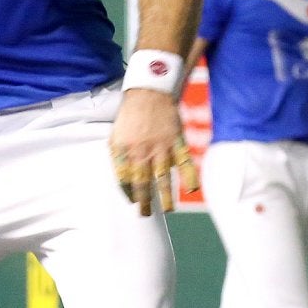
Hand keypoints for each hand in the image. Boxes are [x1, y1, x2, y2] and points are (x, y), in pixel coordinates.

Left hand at [110, 90, 197, 215]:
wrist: (149, 92)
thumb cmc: (131, 116)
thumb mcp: (116, 136)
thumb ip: (118, 159)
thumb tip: (124, 181)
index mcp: (124, 150)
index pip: (123, 179)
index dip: (127, 192)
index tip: (132, 201)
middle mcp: (142, 151)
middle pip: (142, 182)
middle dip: (143, 201)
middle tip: (145, 215)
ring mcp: (161, 147)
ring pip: (163, 177)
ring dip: (165, 196)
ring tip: (168, 211)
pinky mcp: (177, 141)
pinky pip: (185, 162)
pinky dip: (190, 176)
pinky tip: (192, 190)